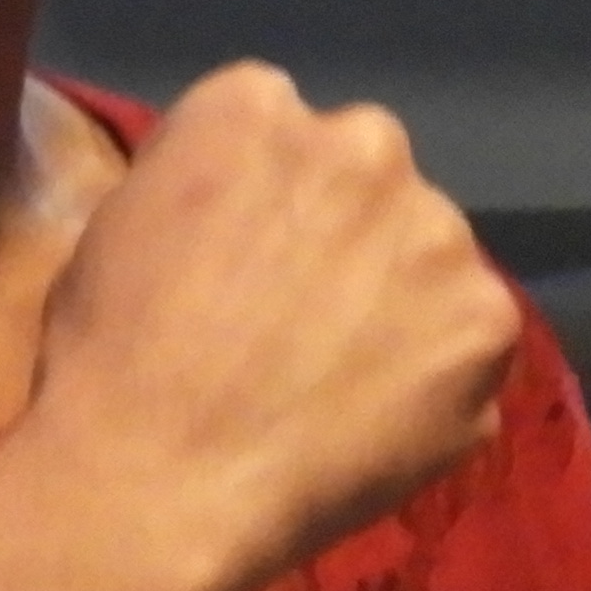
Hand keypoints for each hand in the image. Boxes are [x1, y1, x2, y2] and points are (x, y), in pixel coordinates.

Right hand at [20, 64, 517, 590]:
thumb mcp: (106, 227)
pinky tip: (375, 424)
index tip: (240, 261)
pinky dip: (438, 378)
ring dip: (398, 299)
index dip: (264, 203)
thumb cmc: (104, 362)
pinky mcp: (485, 320)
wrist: (156, 485)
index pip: (282, 131)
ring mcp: (436, 231)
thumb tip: (174, 168)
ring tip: (337, 384)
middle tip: (296, 322)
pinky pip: (468, 339)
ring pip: (427, 255)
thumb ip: (178, 178)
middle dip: (342, 233)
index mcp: (255, 105)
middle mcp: (363, 143)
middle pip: (367, 177)